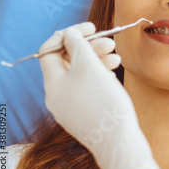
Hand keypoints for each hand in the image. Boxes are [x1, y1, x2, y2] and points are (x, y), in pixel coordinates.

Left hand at [39, 23, 168, 168]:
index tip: (91, 28)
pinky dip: (100, 76)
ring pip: (80, 75)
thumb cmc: (103, 102)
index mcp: (52, 83)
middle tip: (110, 42)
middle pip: (68, 61)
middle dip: (88, 48)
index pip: (50, 50)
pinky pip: (88, 88)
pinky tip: (114, 73)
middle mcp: (57, 95)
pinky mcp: (85, 114)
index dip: (69, 35)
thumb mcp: (89, 66)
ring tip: (117, 57)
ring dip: (97, 61)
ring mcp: (70, 107)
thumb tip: (70, 34)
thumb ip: (78, 45)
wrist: (118, 140)